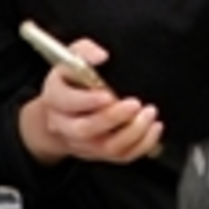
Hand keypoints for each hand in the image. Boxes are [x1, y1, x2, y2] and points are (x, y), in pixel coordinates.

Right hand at [22, 38, 163, 164]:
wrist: (60, 111)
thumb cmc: (70, 81)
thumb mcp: (71, 58)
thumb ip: (85, 51)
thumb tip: (100, 55)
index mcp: (55, 98)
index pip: (66, 102)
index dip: (88, 101)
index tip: (108, 94)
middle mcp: (65, 125)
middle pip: (85, 129)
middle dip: (113, 118)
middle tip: (135, 104)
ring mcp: (82, 143)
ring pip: (106, 147)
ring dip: (132, 133)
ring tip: (149, 114)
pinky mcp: (99, 153)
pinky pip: (121, 156)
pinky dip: (142, 145)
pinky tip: (153, 128)